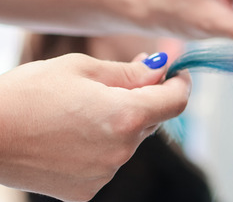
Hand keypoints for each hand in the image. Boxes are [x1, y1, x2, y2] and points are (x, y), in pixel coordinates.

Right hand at [0, 53, 189, 200]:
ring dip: (118, 124)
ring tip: (77, 111)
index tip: (176, 74)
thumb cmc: (26, 94)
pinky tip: (69, 135)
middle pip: (150, 121)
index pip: (176, 101)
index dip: (180, 84)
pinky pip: (106, 162)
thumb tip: (161, 71)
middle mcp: (121, 150)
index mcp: (126, 116)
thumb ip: (129, 73)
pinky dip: (99, 147)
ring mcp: (104, 174)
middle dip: (142, 100)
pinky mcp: (85, 191)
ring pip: (128, 142)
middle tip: (116, 82)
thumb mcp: (81, 68)